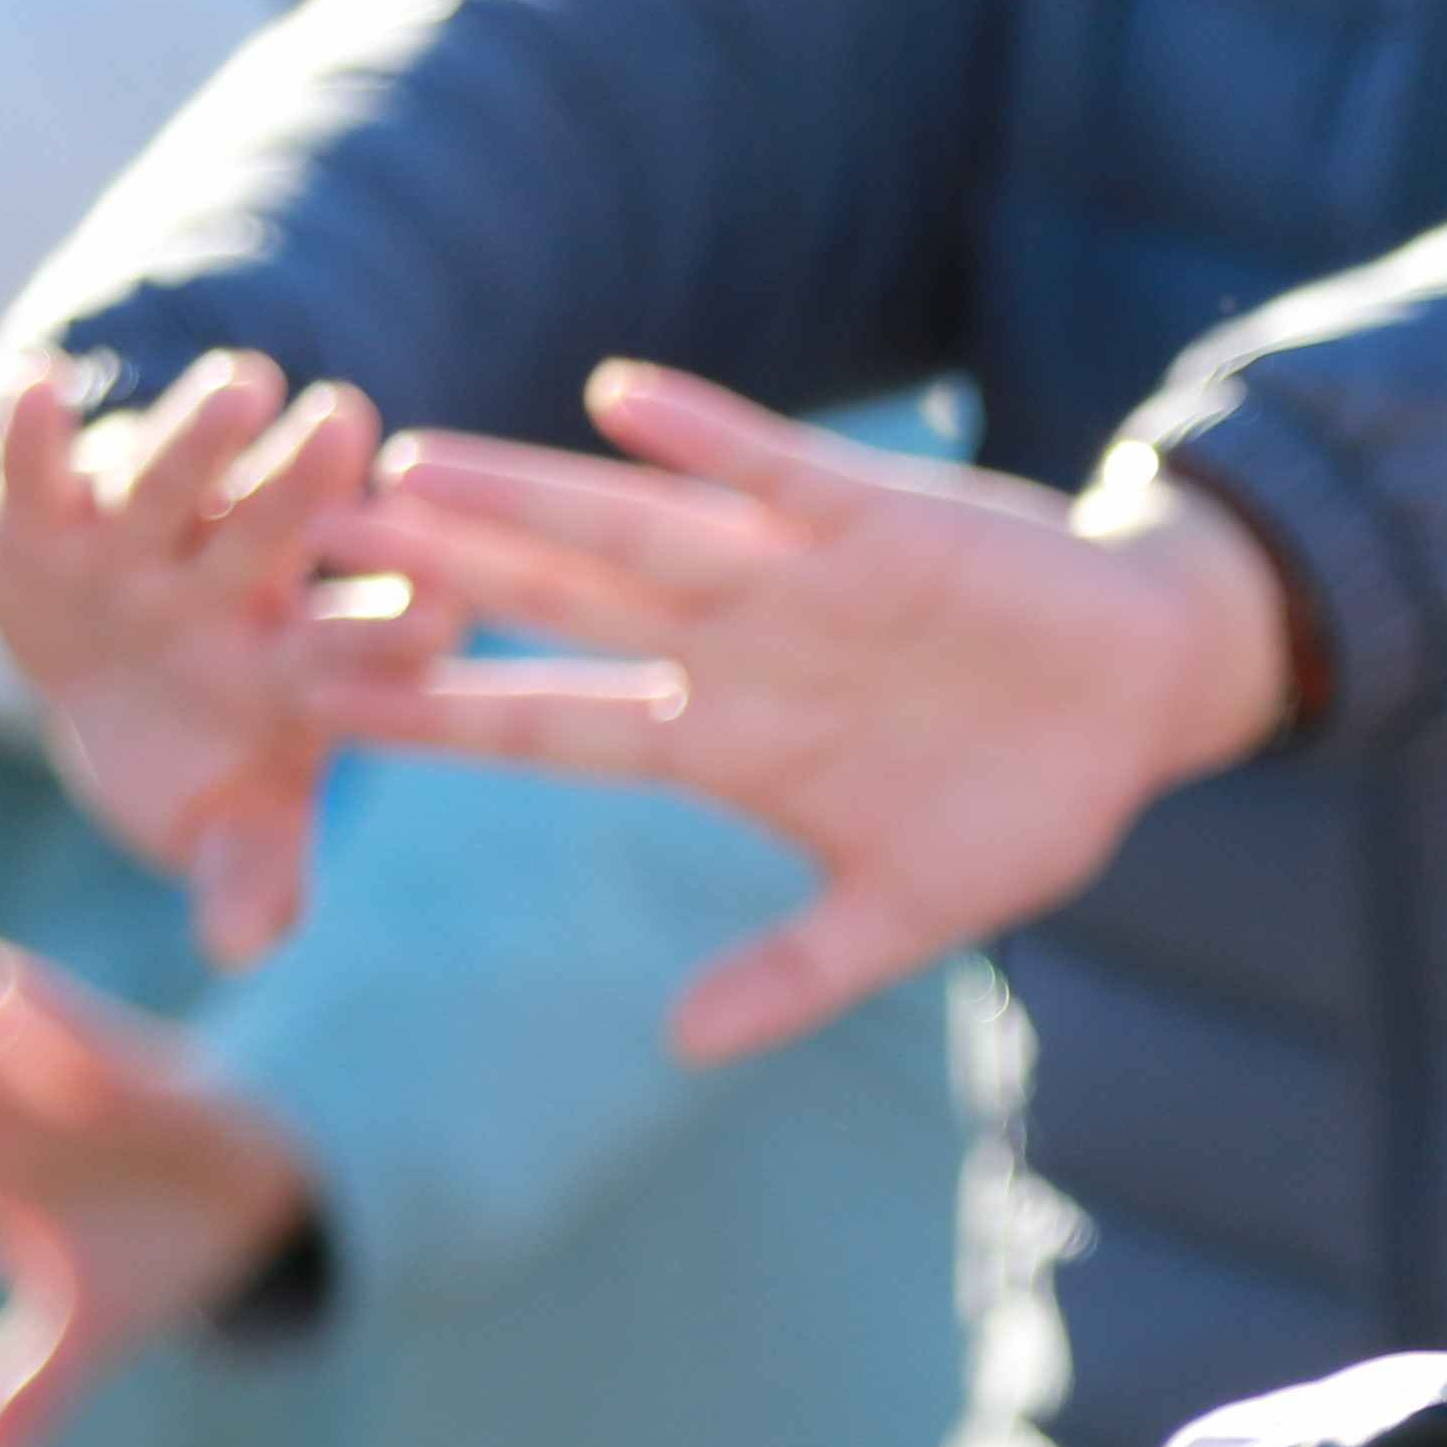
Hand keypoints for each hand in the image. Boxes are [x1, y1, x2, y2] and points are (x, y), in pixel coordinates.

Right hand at [0, 353, 403, 962]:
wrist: (102, 677)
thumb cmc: (198, 753)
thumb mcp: (227, 815)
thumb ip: (248, 869)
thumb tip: (248, 950)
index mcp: (303, 657)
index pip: (370, 638)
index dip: (400, 625)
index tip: (444, 611)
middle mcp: (239, 583)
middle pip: (280, 530)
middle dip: (309, 483)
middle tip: (350, 421)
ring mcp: (148, 541)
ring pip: (182, 483)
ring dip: (206, 437)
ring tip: (243, 379)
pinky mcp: (51, 513)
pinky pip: (45, 470)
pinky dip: (41, 433)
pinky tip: (44, 385)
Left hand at [308, 365, 1296, 1066]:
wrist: (1153, 687)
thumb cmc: (1032, 797)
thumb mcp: (914, 911)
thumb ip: (799, 973)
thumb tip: (679, 1047)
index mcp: (724, 743)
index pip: (548, 728)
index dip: (435, 717)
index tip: (309, 709)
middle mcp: (733, 647)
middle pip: (551, 610)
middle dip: (430, 579)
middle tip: (293, 541)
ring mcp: (794, 577)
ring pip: (632, 532)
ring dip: (525, 500)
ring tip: (405, 461)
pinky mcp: (877, 518)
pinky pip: (774, 469)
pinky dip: (704, 436)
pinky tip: (619, 399)